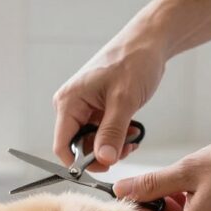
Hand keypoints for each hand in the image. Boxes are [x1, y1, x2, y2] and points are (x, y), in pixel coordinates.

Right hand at [52, 29, 166, 167]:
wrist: (148, 42)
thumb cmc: (133, 61)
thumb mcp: (124, 100)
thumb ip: (112, 133)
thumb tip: (103, 160)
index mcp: (69, 101)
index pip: (62, 146)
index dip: (79, 163)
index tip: (104, 168)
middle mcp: (72, 106)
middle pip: (78, 147)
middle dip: (102, 153)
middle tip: (125, 150)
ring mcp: (84, 108)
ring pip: (93, 143)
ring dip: (113, 146)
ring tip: (132, 137)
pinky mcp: (97, 109)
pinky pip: (102, 134)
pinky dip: (117, 137)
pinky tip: (131, 131)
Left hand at [114, 138, 210, 210]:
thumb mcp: (190, 170)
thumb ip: (152, 183)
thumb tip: (124, 189)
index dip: (135, 209)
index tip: (126, 191)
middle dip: (153, 206)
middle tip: (149, 183)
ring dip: (170, 205)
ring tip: (177, 181)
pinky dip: (188, 206)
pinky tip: (192, 187)